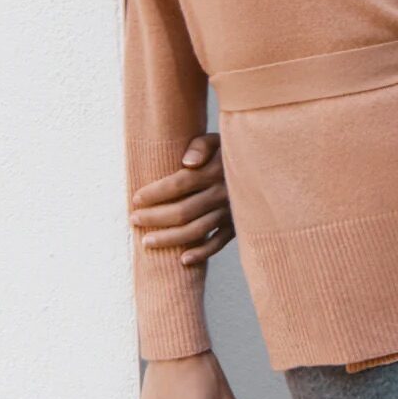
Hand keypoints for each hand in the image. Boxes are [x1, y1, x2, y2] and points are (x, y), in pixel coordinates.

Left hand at [129, 132, 233, 265]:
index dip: (154, 193)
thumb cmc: (230, 150)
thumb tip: (187, 163)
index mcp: (215, 170)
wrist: (263, 166)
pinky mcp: (236, 226)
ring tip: (146, 242)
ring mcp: (230, 213)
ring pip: (196, 231)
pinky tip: (182, 259)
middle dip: (154, 217)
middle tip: (134, 220)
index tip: (136, 199)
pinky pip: (218, 243)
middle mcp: (223, 194)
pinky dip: (201, 253)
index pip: (179, 184)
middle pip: (183, 211)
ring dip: (169, 239)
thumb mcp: (218, 139)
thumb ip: (200, 145)